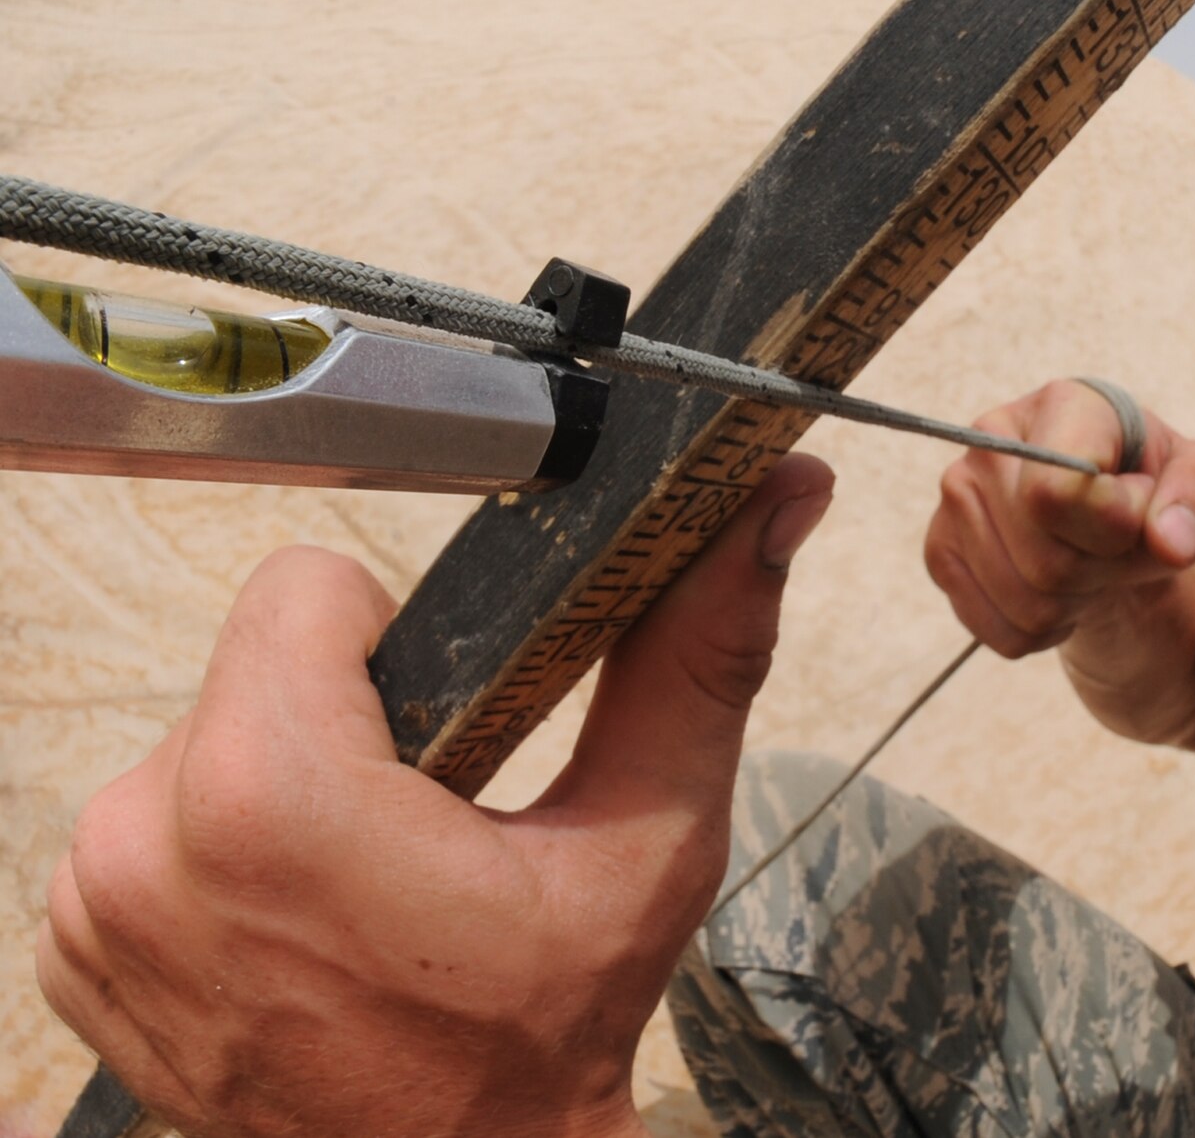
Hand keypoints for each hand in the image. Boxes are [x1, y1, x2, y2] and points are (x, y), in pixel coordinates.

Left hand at [37, 454, 834, 1137]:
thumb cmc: (548, 1035)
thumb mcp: (646, 841)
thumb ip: (699, 657)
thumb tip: (775, 503)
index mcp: (271, 800)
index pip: (300, 587)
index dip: (392, 638)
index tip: (445, 728)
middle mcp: (144, 846)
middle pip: (251, 666)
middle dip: (341, 717)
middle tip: (421, 819)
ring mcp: (94, 911)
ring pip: (198, 737)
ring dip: (281, 783)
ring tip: (365, 875)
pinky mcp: (74, 955)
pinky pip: (147, 823)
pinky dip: (218, 853)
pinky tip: (299, 918)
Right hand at [924, 381, 1194, 744]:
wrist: (1111, 526)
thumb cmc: (1160, 495)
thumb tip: (1168, 539)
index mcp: (1066, 405)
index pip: (1056, 492)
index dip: (1110, 530)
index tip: (1137, 518)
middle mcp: (994, 438)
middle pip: (1044, 558)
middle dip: (1099, 574)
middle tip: (1115, 552)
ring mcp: (957, 493)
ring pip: (1021, 600)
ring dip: (1072, 605)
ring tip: (1087, 570)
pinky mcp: (940, 548)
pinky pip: (993, 628)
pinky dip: (1036, 631)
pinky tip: (1053, 593)